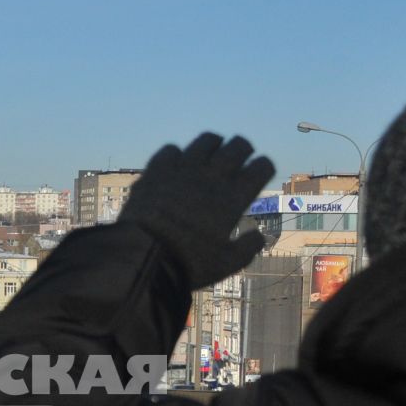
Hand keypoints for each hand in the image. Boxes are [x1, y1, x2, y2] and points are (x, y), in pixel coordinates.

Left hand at [118, 133, 274, 289]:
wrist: (142, 257)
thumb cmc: (187, 264)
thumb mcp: (225, 264)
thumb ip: (247, 249)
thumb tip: (259, 237)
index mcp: (233, 197)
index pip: (261, 167)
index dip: (264, 167)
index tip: (259, 173)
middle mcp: (212, 176)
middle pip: (238, 146)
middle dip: (244, 149)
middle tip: (240, 157)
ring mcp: (183, 169)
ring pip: (207, 140)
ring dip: (214, 144)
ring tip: (212, 153)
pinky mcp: (157, 169)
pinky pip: (171, 149)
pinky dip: (177, 156)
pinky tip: (177, 165)